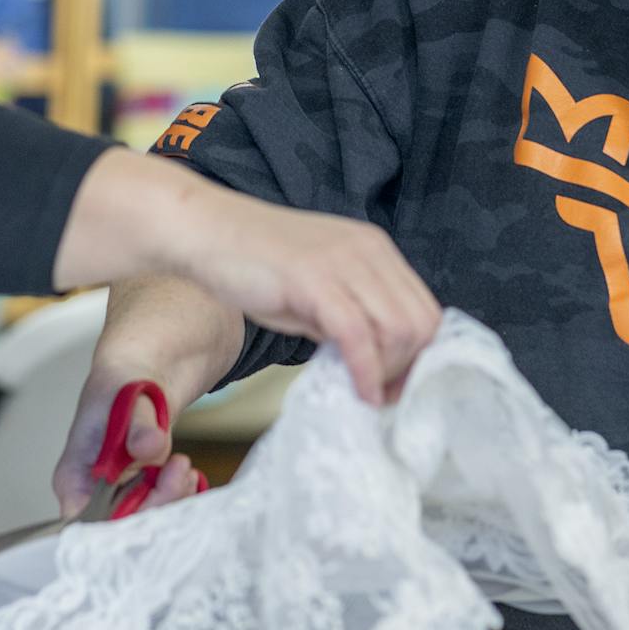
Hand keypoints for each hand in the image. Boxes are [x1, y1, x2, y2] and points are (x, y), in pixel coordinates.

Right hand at [51, 365, 205, 518]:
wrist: (142, 377)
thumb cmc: (120, 384)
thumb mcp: (127, 397)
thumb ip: (137, 424)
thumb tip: (148, 446)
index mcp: (73, 480)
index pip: (90, 523)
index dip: (123, 521)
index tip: (155, 493)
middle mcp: (92, 496)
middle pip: (123, 528)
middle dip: (158, 503)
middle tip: (180, 469)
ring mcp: (118, 498)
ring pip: (146, 522)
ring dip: (172, 498)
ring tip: (183, 466)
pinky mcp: (140, 496)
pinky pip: (160, 510)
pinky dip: (177, 496)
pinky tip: (184, 473)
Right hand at [53, 151, 441, 405]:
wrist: (203, 231)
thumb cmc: (252, 265)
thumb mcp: (316, 290)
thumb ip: (349, 317)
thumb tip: (376, 364)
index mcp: (373, 249)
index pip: (425, 309)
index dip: (420, 356)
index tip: (398, 386)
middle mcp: (369, 250)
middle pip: (422, 323)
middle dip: (410, 370)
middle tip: (384, 398)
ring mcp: (344, 262)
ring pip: (399, 330)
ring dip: (389, 374)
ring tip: (367, 395)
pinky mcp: (315, 279)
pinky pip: (360, 335)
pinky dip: (366, 372)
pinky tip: (358, 393)